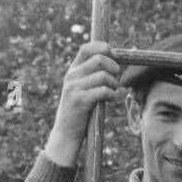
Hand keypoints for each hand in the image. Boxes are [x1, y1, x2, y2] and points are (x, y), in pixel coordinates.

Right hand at [45, 41, 122, 167]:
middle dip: (113, 67)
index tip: (115, 56)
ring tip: (112, 92)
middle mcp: (71, 76)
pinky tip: (110, 99)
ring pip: (103, 75)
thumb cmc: (79, 112)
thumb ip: (91, 76)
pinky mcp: (80, 100)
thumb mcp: (81, 89)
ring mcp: (74, 88)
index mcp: (72, 71)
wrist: (66, 133)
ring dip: (114, 83)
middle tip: (115, 79)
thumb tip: (113, 62)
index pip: (86, 48)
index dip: (103, 48)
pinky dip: (111, 94)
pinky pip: (103, 90)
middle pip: (99, 59)